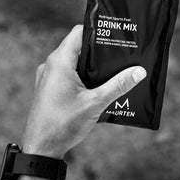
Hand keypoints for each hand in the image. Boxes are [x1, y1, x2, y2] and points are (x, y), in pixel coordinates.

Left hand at [21, 25, 145, 158]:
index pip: (80, 32)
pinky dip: (84, 76)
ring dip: (93, 65)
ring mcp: (49, 77)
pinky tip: (101, 86)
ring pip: (75, 61)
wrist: (40, 149)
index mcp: (60, 61)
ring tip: (116, 68)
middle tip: (123, 51)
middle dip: (100, 49)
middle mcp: (51, 65)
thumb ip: (118, 85)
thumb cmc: (63, 124)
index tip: (117, 33)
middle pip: (79, 46)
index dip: (99, 30)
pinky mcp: (50, 89)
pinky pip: (69, 74)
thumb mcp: (95, 103)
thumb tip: (139, 71)